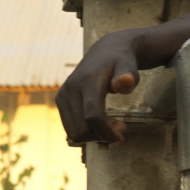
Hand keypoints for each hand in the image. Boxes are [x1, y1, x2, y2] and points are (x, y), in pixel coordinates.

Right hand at [57, 31, 139, 145]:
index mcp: (87, 81)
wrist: (105, 52)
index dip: (107, 132)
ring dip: (95, 135)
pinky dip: (87, 132)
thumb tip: (124, 83)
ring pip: (75, 133)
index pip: (93, 116)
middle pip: (83, 129)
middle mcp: (70, 89)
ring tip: (113, 124)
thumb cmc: (121, 61)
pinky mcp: (61, 101)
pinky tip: (102, 124)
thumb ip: (128, 75)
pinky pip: (71, 129)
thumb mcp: (129, 65)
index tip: (121, 138)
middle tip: (121, 127)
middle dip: (103, 135)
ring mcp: (62, 96)